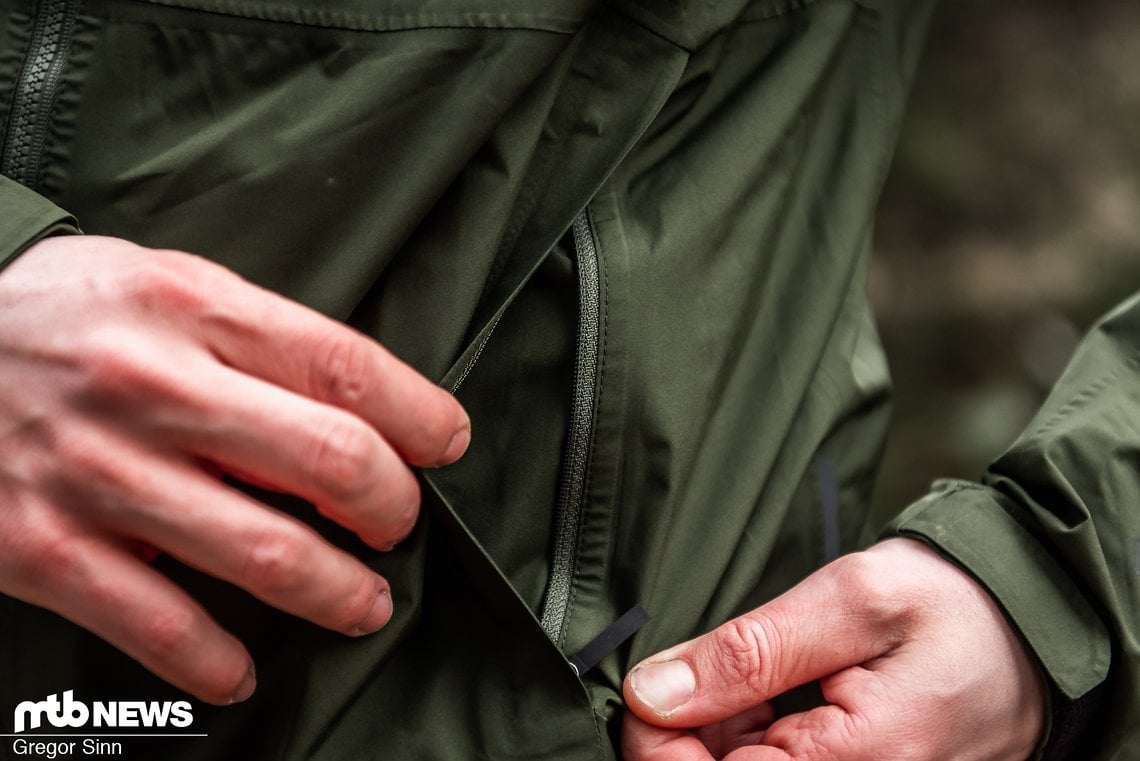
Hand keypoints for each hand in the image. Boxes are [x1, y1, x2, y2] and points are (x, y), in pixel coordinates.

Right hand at [0, 236, 469, 704]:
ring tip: (360, 603)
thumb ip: (258, 336)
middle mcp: (152, 388)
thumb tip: (357, 404)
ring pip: (265, 554)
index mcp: (192, 309)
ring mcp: (98, 473)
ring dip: (337, 594)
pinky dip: (218, 661)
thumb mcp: (162, 283)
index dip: (421, 417)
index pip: (348, 367)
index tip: (446, 445)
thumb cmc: (60, 316)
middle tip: (396, 525)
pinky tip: (243, 670)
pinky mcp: (44, 547)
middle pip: (330, 460)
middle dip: (392, 508)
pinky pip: (160, 625)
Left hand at [622, 538, 1045, 759]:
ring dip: (720, 733)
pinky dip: (753, 735)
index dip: (656, 743)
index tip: (644, 691)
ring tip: (750, 673)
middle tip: (696, 672)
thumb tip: (651, 692)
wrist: (1034, 625)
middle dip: (688, 734)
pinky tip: (766, 694)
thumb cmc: (955, 606)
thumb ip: (750, 652)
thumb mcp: (850, 602)